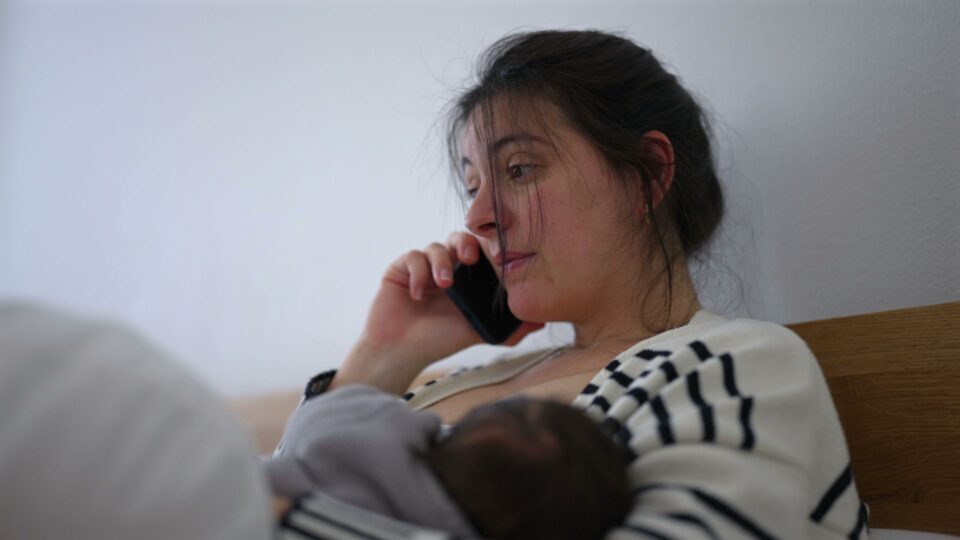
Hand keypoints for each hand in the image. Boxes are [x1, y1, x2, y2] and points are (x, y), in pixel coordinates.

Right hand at [334, 232, 542, 393]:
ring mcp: (423, 267)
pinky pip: (412, 256)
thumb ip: (508, 327)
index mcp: (466, 279)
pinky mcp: (401, 269)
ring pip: (436, 246)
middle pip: (459, 239)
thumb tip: (542, 322)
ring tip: (444, 285)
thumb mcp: (477, 332)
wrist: (401, 353)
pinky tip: (419, 294)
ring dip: (442, 262)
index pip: (480, 251)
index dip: (489, 248)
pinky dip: (418, 272)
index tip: (498, 257)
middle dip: (466, 244)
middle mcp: (446, 268)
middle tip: (471, 258)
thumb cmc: (438, 341)